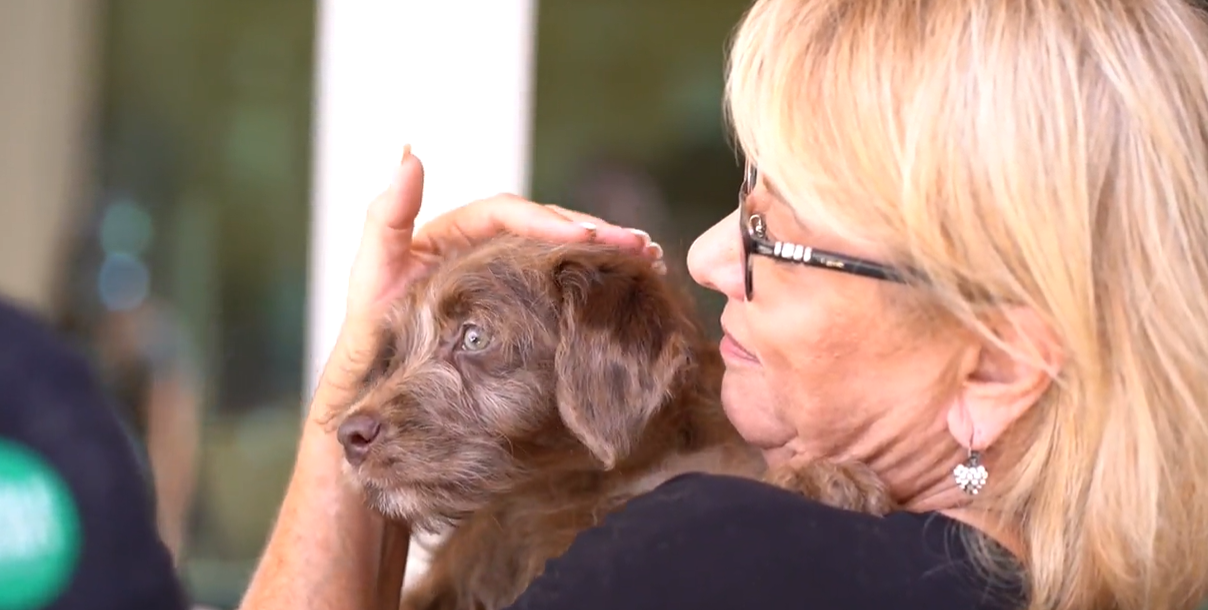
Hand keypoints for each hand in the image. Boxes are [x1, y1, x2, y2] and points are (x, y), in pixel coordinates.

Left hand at [313, 148, 662, 416]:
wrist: (381, 395)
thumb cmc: (371, 337)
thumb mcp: (374, 274)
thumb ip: (387, 215)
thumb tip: (411, 151)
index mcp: (457, 232)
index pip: (512, 213)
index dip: (550, 220)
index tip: (588, 238)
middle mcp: (486, 248)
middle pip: (548, 227)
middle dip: (595, 232)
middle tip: (639, 245)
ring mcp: (506, 279)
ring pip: (561, 254)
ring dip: (605, 252)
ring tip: (648, 257)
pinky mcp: (520, 309)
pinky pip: (560, 285)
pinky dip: (592, 279)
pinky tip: (628, 283)